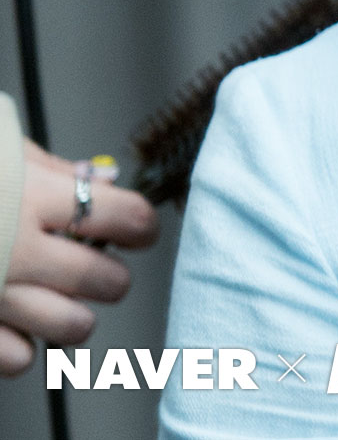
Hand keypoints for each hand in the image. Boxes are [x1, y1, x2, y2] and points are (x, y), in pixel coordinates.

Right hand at [1, 143, 158, 376]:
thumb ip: (49, 167)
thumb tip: (105, 181)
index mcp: (32, 196)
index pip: (127, 218)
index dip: (137, 225)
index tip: (132, 229)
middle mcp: (16, 250)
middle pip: (107, 281)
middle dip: (107, 274)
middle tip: (88, 263)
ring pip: (74, 328)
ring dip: (71, 314)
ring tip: (51, 295)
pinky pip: (18, 358)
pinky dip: (19, 345)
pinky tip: (7, 321)